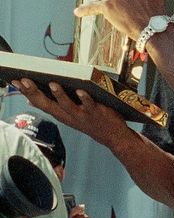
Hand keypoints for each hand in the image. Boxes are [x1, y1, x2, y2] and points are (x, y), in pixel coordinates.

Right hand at [11, 79, 131, 144]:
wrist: (113, 137)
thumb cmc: (90, 122)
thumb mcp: (68, 116)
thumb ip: (53, 107)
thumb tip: (31, 100)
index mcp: (61, 114)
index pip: (39, 103)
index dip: (27, 92)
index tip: (16, 81)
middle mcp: (68, 116)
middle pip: (48, 104)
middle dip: (35, 92)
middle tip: (24, 80)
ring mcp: (82, 115)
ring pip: (68, 105)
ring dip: (59, 95)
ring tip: (52, 83)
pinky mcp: (96, 113)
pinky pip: (89, 105)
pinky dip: (84, 98)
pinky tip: (80, 91)